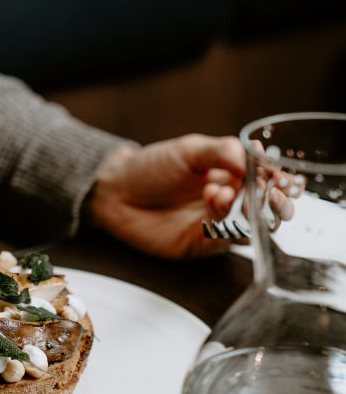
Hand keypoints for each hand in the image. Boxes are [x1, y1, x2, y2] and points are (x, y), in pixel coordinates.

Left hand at [84, 134, 294, 258]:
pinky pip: (225, 239)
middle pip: (269, 210)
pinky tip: (214, 197)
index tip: (276, 171)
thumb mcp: (190, 150)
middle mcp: (230, 202)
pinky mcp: (201, 243)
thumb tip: (255, 154)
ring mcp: (216, 224)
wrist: (115, 190)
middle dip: (276, 201)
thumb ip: (223, 151)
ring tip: (227, 190)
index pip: (268, 182)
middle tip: (269, 191)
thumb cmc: (150, 167)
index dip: (277, 178)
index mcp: (232, 176)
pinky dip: (226, 219)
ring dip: (250, 210)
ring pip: (252, 227)